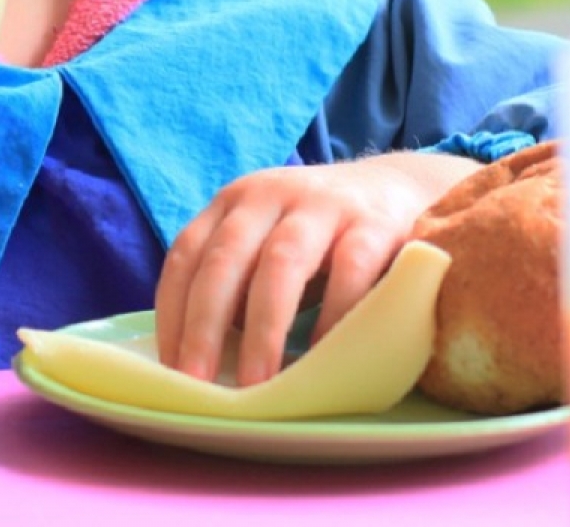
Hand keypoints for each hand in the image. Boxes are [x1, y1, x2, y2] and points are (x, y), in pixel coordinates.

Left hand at [154, 152, 476, 386]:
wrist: (399, 187)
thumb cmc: (319, 237)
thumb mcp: (267, 244)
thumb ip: (237, 284)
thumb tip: (202, 359)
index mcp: (234, 202)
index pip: (187, 253)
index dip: (173, 311)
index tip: (170, 367)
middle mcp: (270, 194)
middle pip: (225, 258)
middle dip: (204, 324)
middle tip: (198, 381)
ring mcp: (323, 204)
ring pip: (282, 261)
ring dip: (263, 326)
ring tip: (256, 382)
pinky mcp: (374, 222)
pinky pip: (350, 267)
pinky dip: (332, 313)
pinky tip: (321, 356)